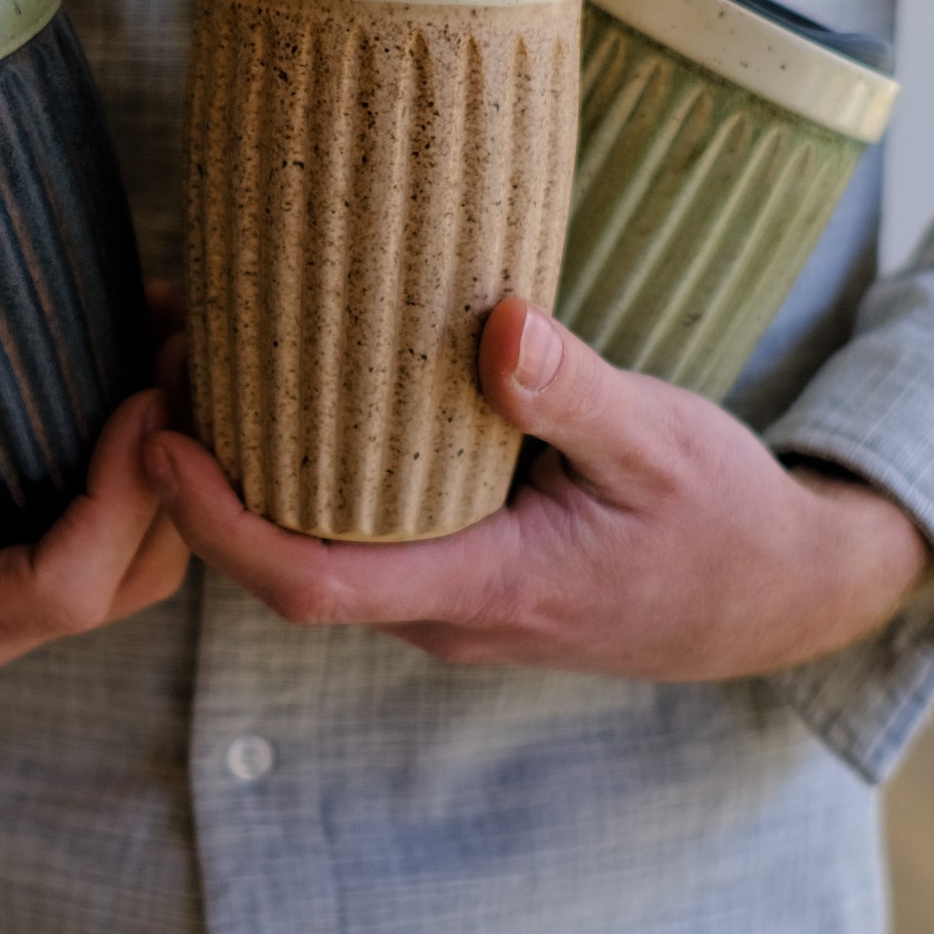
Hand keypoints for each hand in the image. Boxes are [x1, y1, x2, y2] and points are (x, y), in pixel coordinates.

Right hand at [0, 286, 189, 672]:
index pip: (60, 591)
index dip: (118, 502)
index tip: (141, 398)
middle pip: (128, 578)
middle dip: (175, 475)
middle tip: (188, 356)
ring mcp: (23, 582)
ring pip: (151, 552)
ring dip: (184, 457)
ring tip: (184, 346)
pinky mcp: (47, 536)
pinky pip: (136, 515)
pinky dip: (164, 443)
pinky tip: (157, 353)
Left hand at [145, 297, 933, 678]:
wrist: (771, 592)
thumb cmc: (718, 519)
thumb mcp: (659, 442)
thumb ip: (574, 392)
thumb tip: (500, 327)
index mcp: (481, 588)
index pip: (310, 584)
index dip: (218, 521)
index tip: (162, 439)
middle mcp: (443, 607)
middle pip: (285, 562)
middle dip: (207, 481)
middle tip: (170, 360)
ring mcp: (447, 595)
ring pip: (316, 545)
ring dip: (249, 469)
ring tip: (209, 357)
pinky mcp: (458, 565)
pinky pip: (356, 529)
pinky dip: (305, 467)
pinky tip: (293, 386)